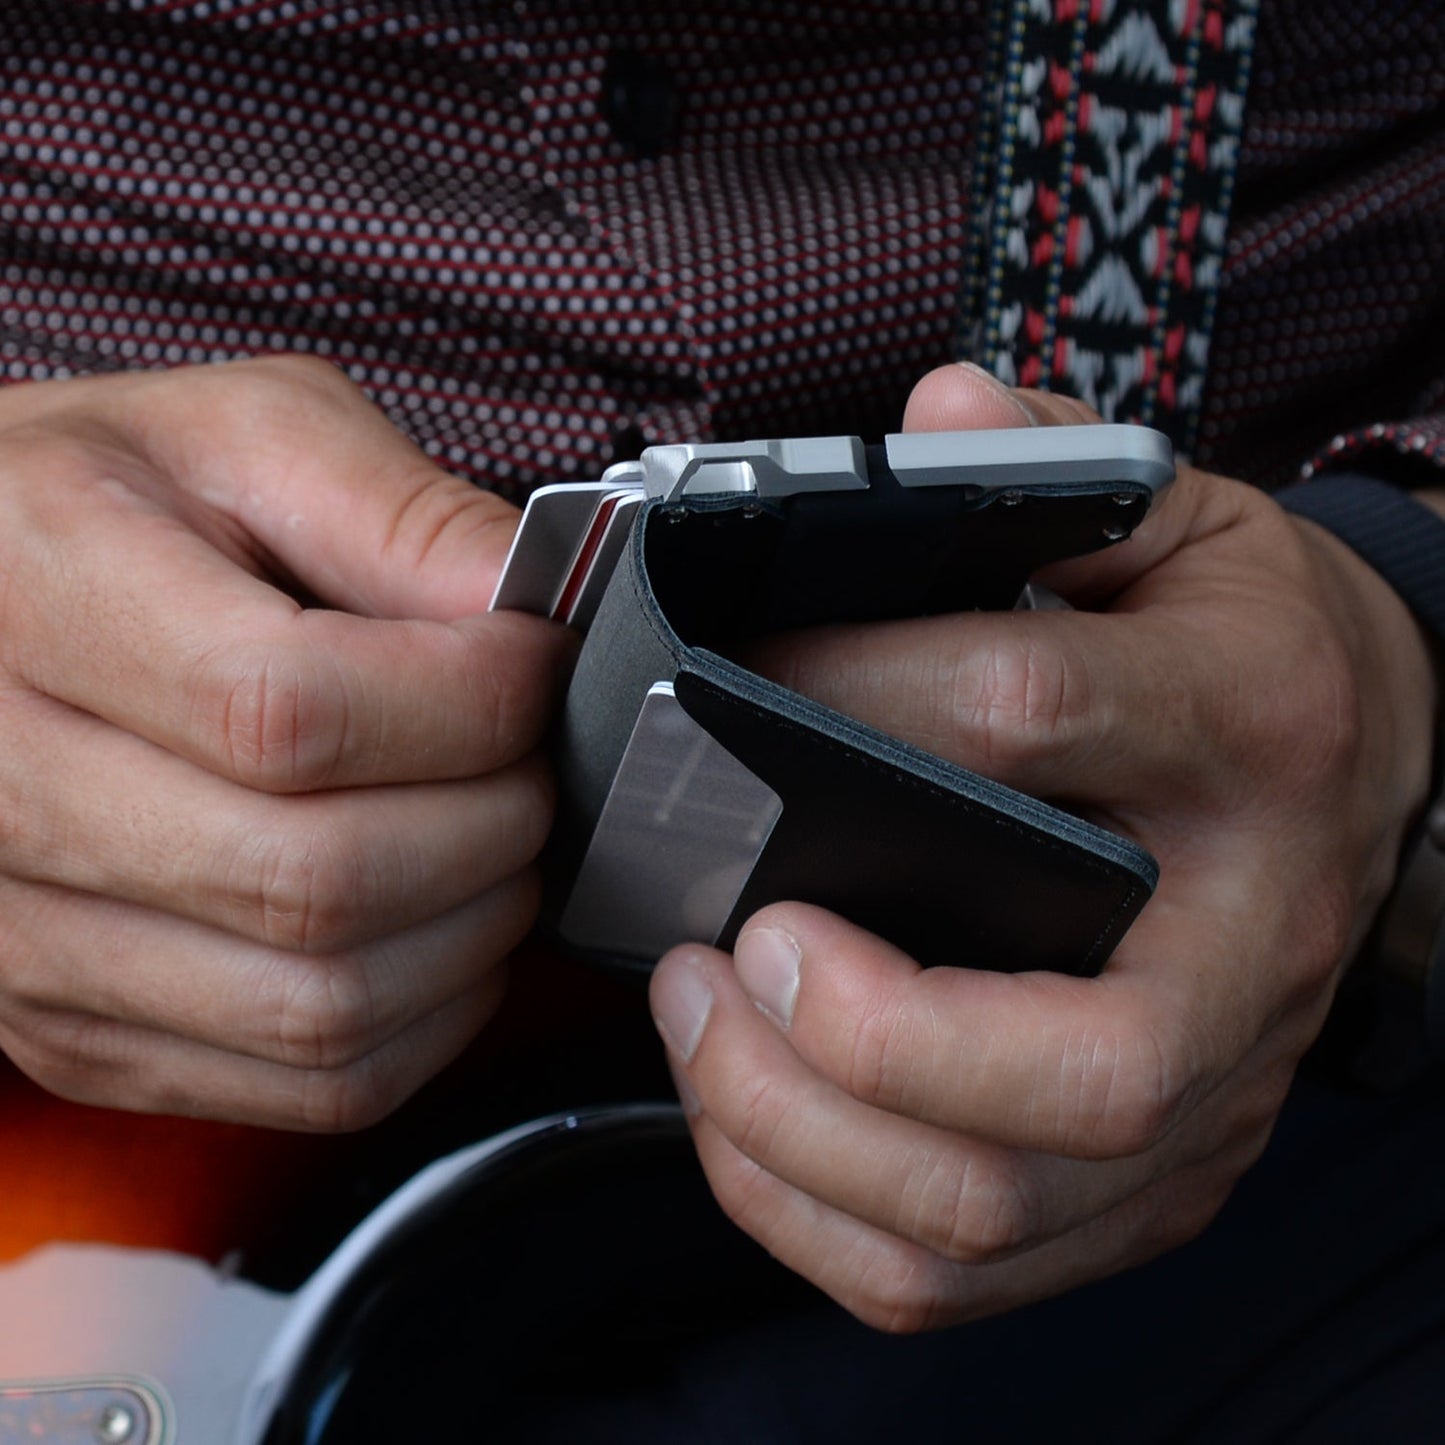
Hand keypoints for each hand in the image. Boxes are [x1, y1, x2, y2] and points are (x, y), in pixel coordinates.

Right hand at [0, 357, 569, 1129]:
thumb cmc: (110, 510)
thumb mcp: (248, 439)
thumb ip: (400, 515)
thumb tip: (538, 609)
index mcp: (47, 598)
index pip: (290, 711)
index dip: (468, 700)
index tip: (531, 664)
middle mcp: (7, 788)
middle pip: (320, 880)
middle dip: (494, 818)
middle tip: (529, 756)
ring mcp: (31, 938)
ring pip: (323, 1005)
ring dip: (474, 929)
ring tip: (495, 835)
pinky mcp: (82, 1029)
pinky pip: (304, 1084)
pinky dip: (426, 1021)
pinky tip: (442, 929)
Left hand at [649, 362, 1437, 1329]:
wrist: (1380, 763)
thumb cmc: (1248, 644)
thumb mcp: (1177, 518)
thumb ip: (1042, 463)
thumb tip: (926, 418)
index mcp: (1243, 725)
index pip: (1027, 720)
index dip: (844, 705)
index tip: (707, 711)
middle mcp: (1245, 934)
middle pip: (1066, 1066)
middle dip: (853, 1033)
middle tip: (718, 950)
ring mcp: (1215, 1083)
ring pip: (1002, 1202)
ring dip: (804, 1141)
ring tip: (704, 1028)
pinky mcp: (1168, 1173)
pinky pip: (977, 1268)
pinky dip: (827, 1223)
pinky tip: (751, 1129)